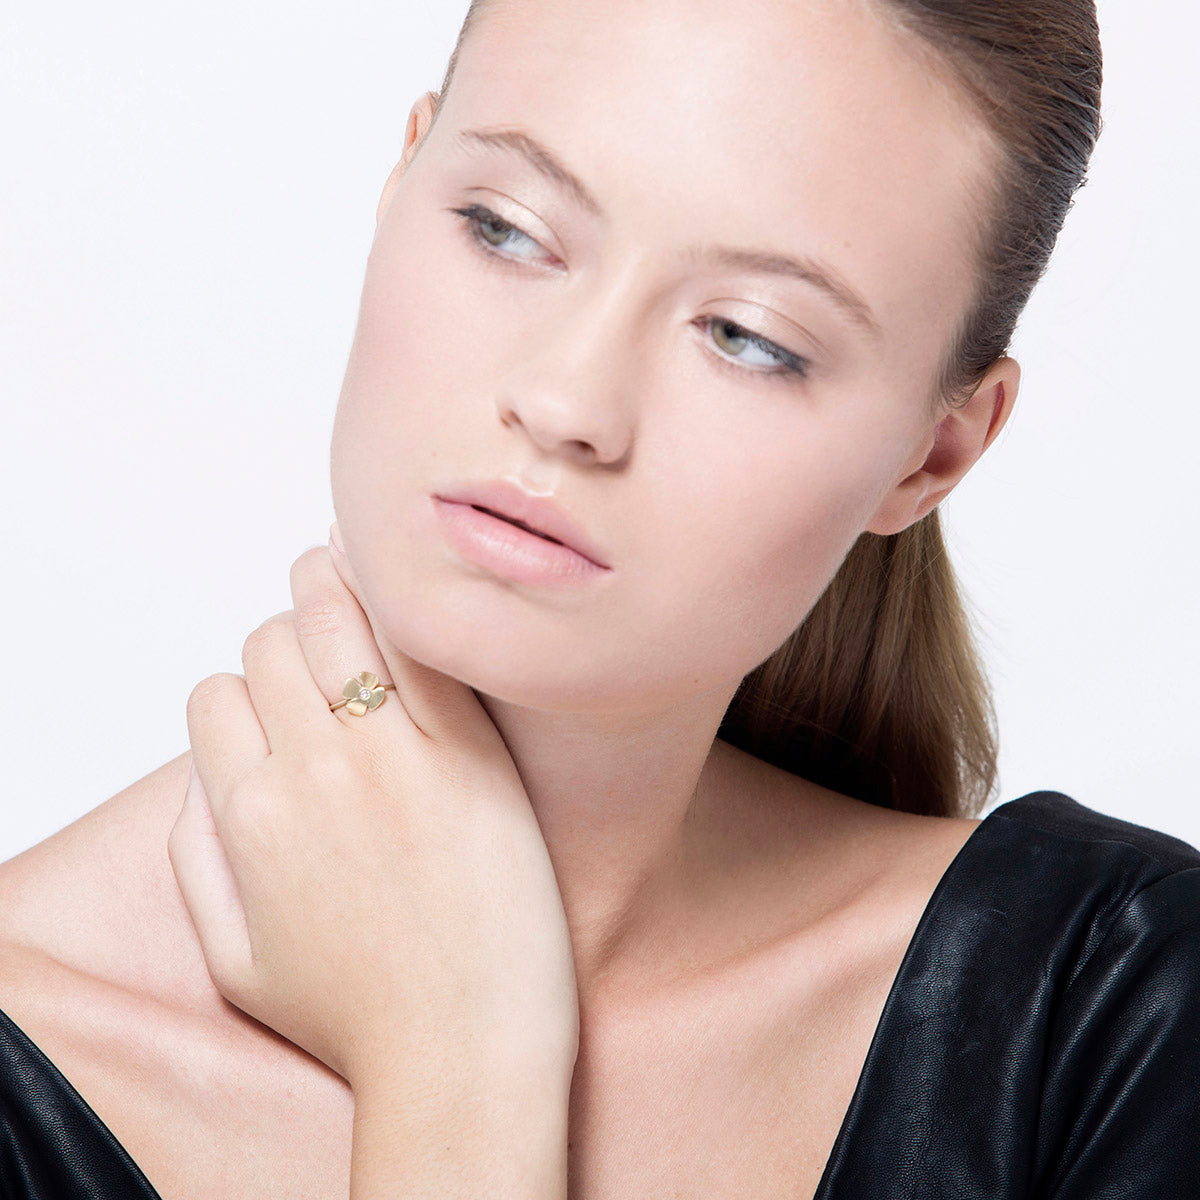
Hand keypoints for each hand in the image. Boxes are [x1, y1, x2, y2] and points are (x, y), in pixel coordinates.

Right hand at [168, 528, 579, 1095]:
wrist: (464, 1049)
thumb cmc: (358, 1014)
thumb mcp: (233, 960)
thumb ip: (195, 859)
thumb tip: (202, 782)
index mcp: (248, 815)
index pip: (215, 696)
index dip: (243, 691)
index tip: (278, 698)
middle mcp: (311, 770)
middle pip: (270, 645)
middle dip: (286, 637)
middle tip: (321, 637)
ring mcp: (393, 754)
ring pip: (334, 619)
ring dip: (333, 587)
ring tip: (349, 572)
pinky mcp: (470, 751)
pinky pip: (424, 646)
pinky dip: (407, 604)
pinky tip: (415, 588)